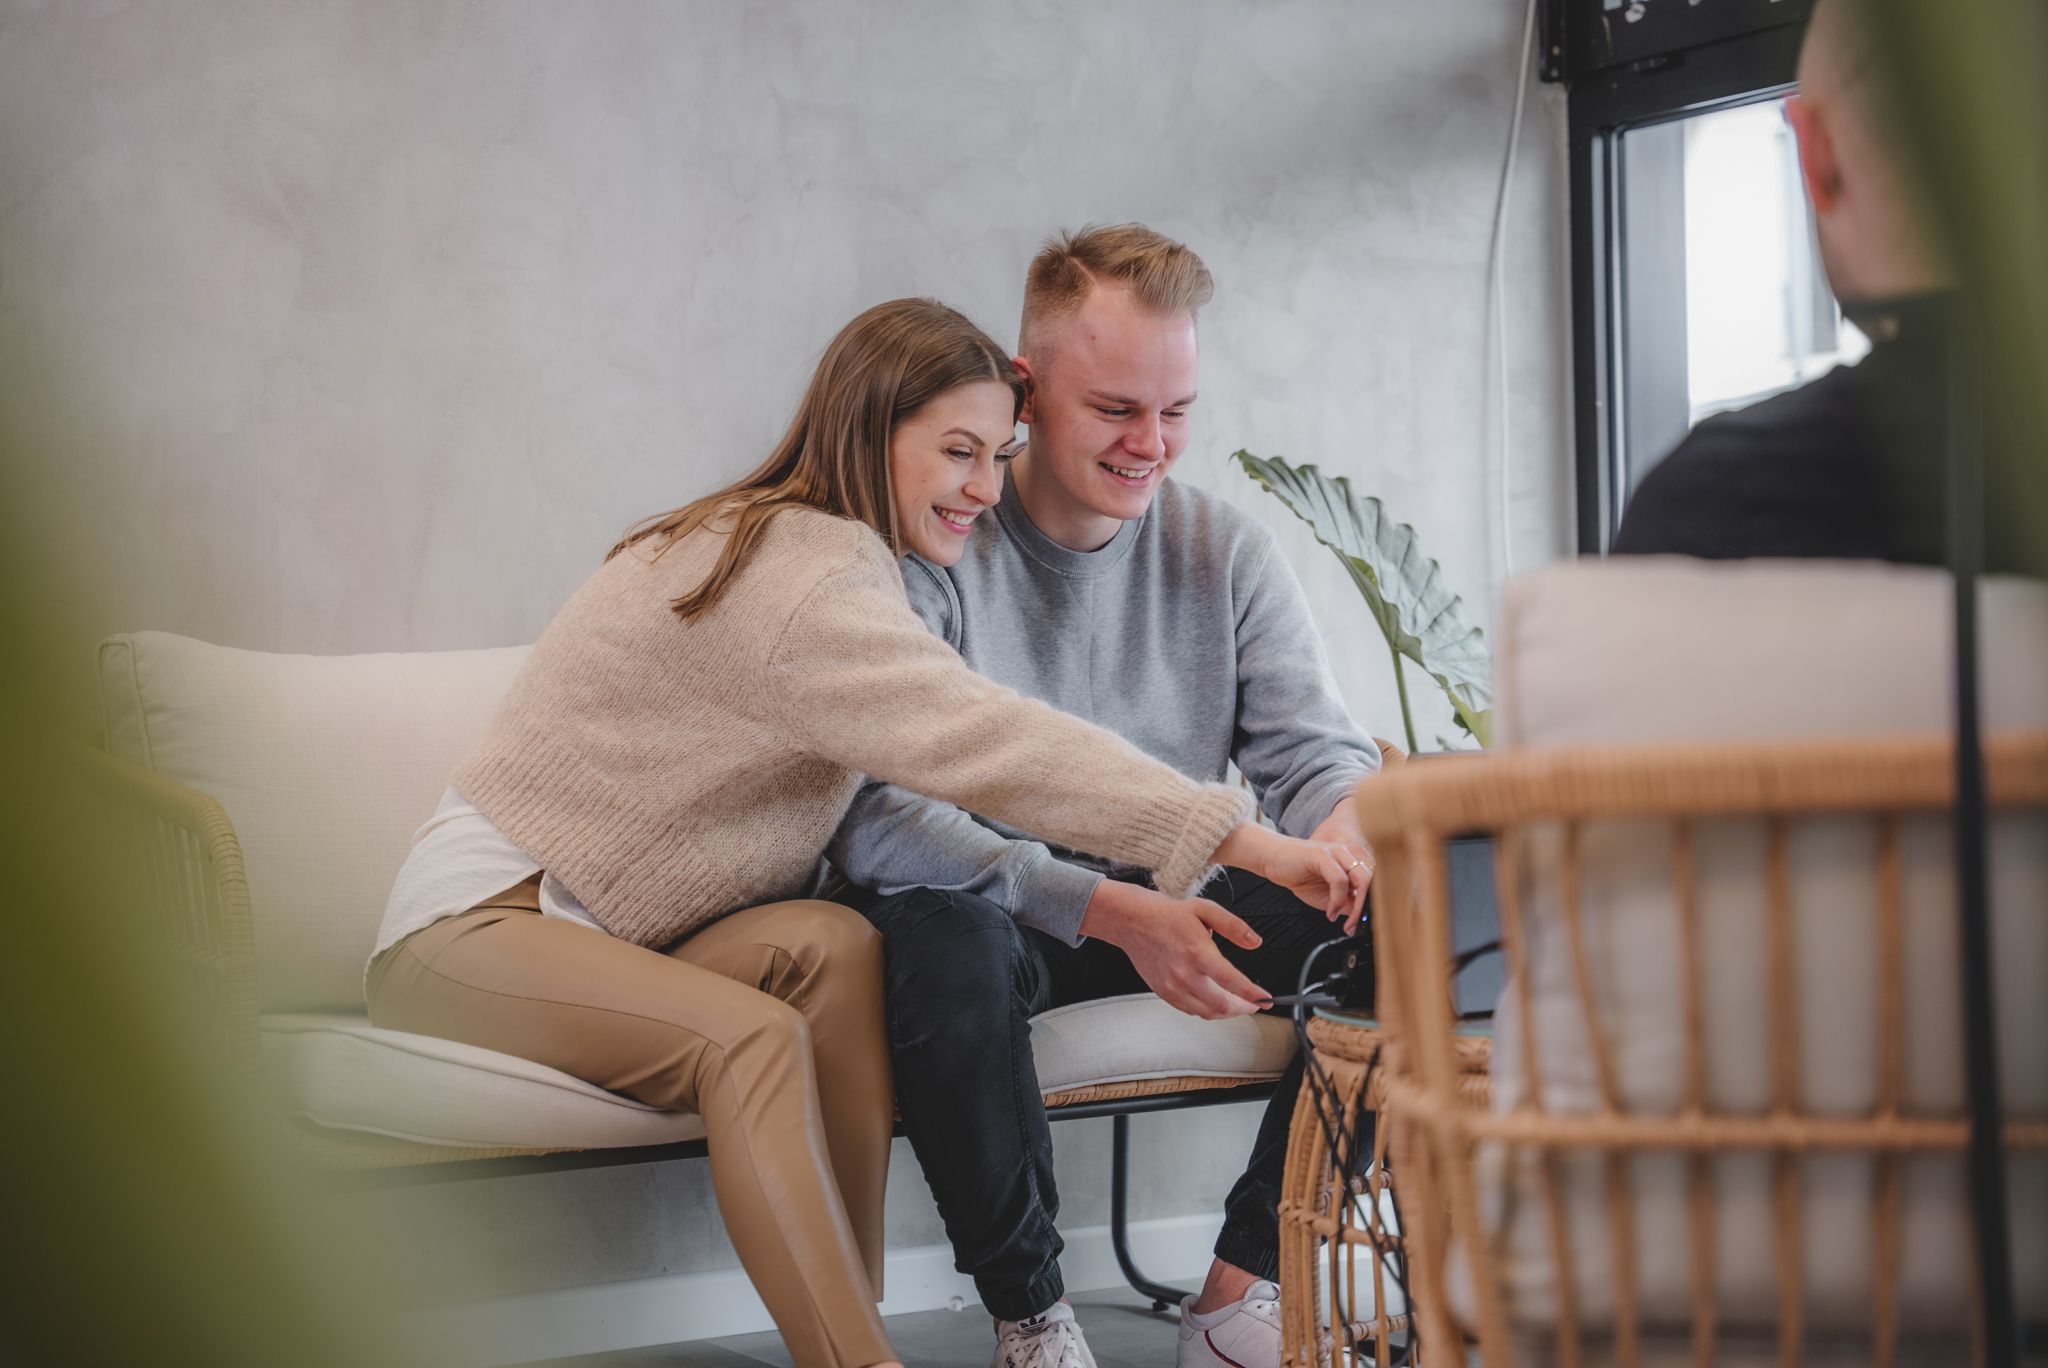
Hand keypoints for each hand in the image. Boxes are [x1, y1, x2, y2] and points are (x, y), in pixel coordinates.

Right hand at [1078, 879, 1271, 1019]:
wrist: (1132, 921)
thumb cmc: (1166, 914)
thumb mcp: (1205, 909)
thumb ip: (1233, 926)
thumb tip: (1255, 941)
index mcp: (1198, 952)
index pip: (1232, 982)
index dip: (1253, 995)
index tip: (1266, 998)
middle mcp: (1184, 974)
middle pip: (1222, 1006)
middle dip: (1244, 1008)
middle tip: (1255, 1003)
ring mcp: (1172, 986)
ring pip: (1207, 1013)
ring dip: (1227, 1013)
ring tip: (1238, 1005)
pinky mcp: (1164, 992)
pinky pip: (1191, 1011)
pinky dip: (1207, 1011)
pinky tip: (1215, 1002)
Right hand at [1213, 822, 1368, 931]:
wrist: (1272, 859)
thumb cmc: (1297, 873)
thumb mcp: (1325, 896)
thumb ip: (1344, 902)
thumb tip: (1359, 916)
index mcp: (1351, 861)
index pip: (1374, 882)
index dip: (1373, 905)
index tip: (1362, 925)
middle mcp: (1348, 854)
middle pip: (1373, 881)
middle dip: (1366, 908)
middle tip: (1354, 926)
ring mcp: (1336, 852)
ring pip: (1362, 879)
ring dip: (1356, 907)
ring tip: (1345, 922)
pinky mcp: (1322, 855)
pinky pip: (1339, 880)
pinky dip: (1337, 900)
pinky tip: (1329, 911)